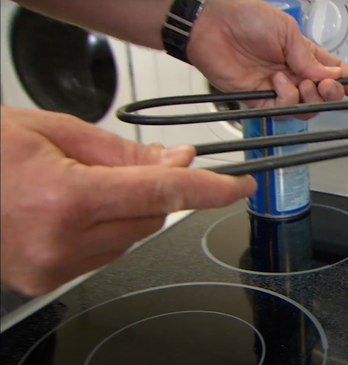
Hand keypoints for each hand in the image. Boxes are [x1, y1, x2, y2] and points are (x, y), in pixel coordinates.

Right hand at [0, 106, 255, 295]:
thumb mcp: (56, 130)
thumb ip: (124, 152)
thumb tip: (176, 163)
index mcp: (64, 196)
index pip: (162, 193)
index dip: (209, 190)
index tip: (238, 187)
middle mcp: (61, 240)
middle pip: (152, 216)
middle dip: (157, 189)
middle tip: (144, 164)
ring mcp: (53, 266)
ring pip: (133, 236)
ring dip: (130, 209)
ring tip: (85, 185)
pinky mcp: (48, 279)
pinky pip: (107, 252)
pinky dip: (109, 228)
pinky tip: (78, 209)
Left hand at [186, 0, 347, 116]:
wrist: (211, 25)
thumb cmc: (245, 17)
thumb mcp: (287, 30)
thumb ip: (308, 57)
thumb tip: (330, 75)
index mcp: (302, 52)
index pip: (331, 71)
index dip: (346, 81)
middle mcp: (292, 71)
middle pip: (322, 93)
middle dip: (331, 92)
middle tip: (327, 85)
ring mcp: (277, 86)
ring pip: (305, 106)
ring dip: (308, 97)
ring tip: (301, 81)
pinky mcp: (260, 98)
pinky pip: (282, 108)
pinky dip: (286, 98)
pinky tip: (278, 81)